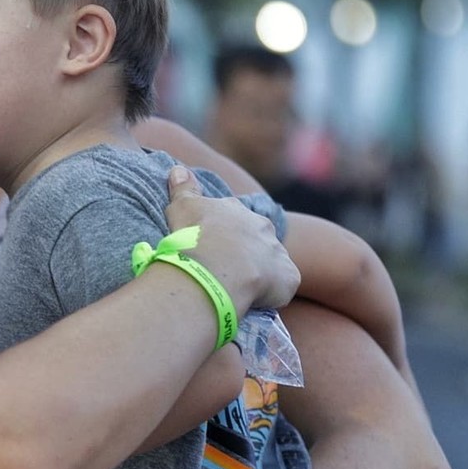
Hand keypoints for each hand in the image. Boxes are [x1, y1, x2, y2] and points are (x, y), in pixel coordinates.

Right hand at [164, 166, 299, 311]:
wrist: (214, 270)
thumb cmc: (194, 237)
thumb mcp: (182, 206)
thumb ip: (184, 188)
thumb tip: (178, 169)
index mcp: (238, 211)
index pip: (234, 219)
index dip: (223, 233)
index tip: (211, 245)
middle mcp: (263, 227)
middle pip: (256, 239)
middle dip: (244, 251)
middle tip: (224, 268)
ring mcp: (278, 252)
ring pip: (271, 262)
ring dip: (259, 272)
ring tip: (237, 288)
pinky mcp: (289, 277)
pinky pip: (283, 285)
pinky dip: (273, 292)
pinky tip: (254, 300)